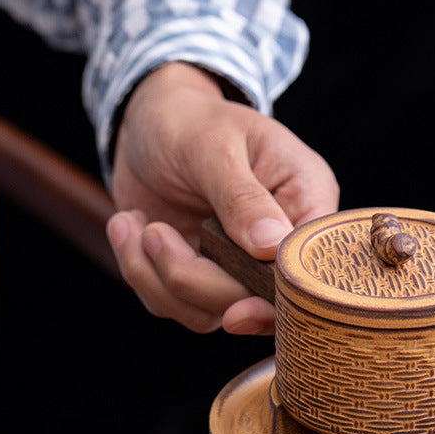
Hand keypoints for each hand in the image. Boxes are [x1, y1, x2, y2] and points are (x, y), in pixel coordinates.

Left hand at [107, 62, 338, 334]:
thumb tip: (270, 245)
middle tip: (155, 233)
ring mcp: (237, 267)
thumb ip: (242, 197)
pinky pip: (173, 304)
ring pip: (209, 313)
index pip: (306, 272)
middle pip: (252, 302)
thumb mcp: (216, 145)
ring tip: (133, 224)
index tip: (235, 312)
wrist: (147, 121)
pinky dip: (141, 274)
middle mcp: (278, 245)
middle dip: (194, 280)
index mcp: (306, 203)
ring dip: (159, 279)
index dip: (274, 302)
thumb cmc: (191, 119)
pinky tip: (128, 227)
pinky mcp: (198, 277)